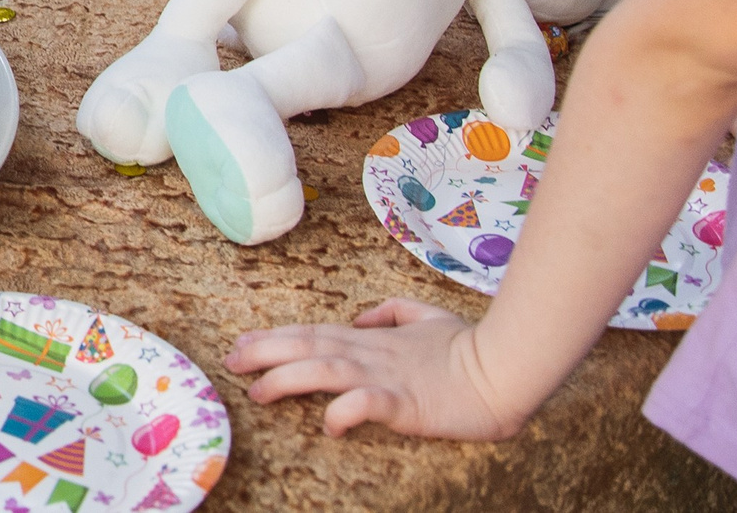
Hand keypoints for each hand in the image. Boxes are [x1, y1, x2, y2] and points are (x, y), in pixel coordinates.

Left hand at [224, 298, 526, 440]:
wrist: (505, 367)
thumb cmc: (467, 346)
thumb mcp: (425, 317)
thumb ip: (391, 313)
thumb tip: (362, 317)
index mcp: (372, 337)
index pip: (312, 332)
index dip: (273, 337)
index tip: (241, 345)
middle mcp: (371, 352)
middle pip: (307, 347)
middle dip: (264, 353)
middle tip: (231, 362)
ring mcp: (387, 376)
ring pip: (326, 370)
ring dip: (287, 379)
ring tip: (258, 392)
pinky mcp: (406, 402)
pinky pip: (368, 405)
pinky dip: (344, 411)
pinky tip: (328, 424)